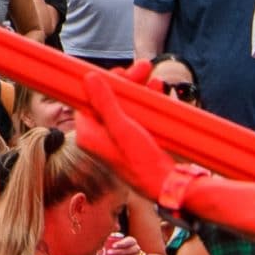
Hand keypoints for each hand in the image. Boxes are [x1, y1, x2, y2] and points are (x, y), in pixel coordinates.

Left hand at [75, 65, 173, 197]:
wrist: (166, 185)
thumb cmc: (141, 161)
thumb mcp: (122, 127)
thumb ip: (104, 102)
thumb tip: (88, 78)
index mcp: (89, 133)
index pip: (89, 98)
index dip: (104, 82)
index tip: (120, 73)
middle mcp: (100, 135)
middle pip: (109, 99)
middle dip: (127, 83)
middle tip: (144, 68)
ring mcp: (116, 137)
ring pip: (125, 105)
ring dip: (139, 90)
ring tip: (154, 79)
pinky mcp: (132, 140)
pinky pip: (137, 115)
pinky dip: (146, 103)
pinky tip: (158, 92)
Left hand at [100, 232, 145, 254]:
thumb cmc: (122, 247)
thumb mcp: (120, 241)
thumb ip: (112, 238)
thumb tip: (99, 235)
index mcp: (132, 241)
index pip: (128, 242)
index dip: (121, 244)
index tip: (113, 245)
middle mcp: (136, 249)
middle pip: (127, 251)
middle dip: (117, 252)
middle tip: (108, 253)